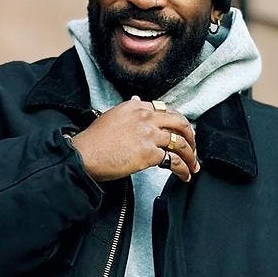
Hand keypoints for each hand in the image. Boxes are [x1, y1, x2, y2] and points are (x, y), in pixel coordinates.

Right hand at [69, 97, 199, 182]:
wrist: (83, 156)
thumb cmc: (92, 141)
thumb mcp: (110, 116)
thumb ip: (128, 110)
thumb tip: (137, 100)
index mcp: (135, 107)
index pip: (166, 110)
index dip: (179, 122)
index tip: (183, 132)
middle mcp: (145, 117)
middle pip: (180, 123)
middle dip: (191, 136)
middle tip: (194, 148)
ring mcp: (148, 134)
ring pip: (181, 142)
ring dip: (191, 155)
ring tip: (194, 166)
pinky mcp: (149, 153)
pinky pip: (174, 161)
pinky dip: (183, 169)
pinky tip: (185, 175)